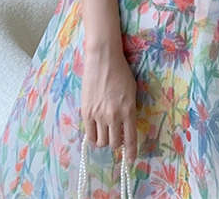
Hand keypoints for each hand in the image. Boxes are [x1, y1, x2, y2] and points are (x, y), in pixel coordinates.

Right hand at [81, 45, 136, 165]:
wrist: (103, 59)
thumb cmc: (121, 72)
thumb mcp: (132, 92)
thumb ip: (129, 110)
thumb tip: (126, 127)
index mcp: (128, 110)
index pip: (130, 139)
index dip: (131, 152)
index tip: (131, 160)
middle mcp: (113, 115)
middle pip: (115, 143)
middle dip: (117, 144)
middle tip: (117, 139)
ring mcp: (98, 115)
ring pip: (102, 142)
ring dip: (105, 141)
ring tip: (106, 134)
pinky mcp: (86, 112)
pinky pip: (89, 135)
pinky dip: (94, 138)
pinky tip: (96, 134)